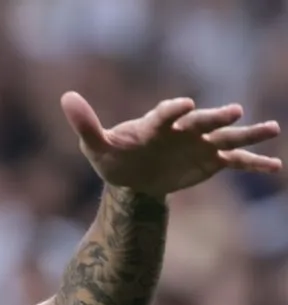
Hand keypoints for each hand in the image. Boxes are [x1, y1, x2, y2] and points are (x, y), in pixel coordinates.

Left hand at [62, 92, 281, 198]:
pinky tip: (275, 167)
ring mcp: (199, 144)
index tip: (183, 105)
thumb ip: (86, 124)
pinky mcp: (209, 161)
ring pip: (226, 137)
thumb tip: (66, 97)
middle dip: (216, 117)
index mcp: (155, 124)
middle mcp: (182, 130)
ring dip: (248, 134)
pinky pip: (234, 162)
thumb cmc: (114, 157)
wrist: (131, 179)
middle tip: (235, 112)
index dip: (173, 109)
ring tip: (271, 129)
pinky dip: (253, 164)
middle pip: (201, 121)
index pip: (165, 114)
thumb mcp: (97, 146)